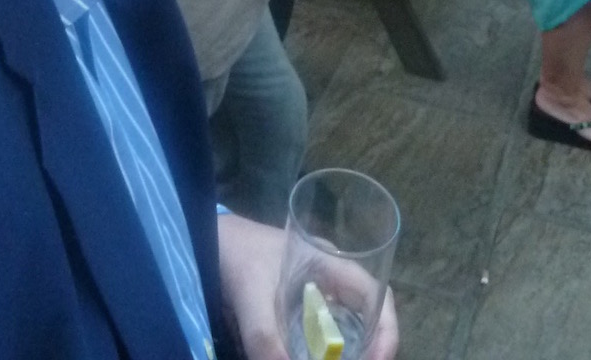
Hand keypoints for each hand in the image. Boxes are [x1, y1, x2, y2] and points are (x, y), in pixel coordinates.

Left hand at [216, 213, 397, 359]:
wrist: (204, 241)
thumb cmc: (235, 253)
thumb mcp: (250, 292)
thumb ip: (265, 336)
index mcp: (330, 263)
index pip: (376, 295)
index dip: (386, 330)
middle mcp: (328, 281)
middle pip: (365, 319)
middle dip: (367, 349)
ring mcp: (312, 297)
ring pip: (342, 333)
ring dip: (342, 353)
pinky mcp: (293, 313)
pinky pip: (317, 340)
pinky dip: (318, 354)